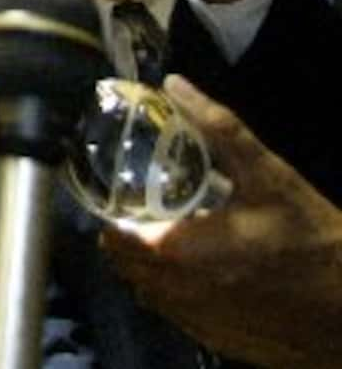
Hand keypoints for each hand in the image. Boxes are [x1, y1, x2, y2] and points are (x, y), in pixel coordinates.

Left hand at [102, 75, 341, 368]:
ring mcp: (189, 319)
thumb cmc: (310, 238)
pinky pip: (171, 310)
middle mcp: (171, 291)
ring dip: (148, 263)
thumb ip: (219, 128)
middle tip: (150, 209)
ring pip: (144, 287)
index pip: (111, 231)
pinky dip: (172, 289)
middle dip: (128, 234)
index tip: (126, 190)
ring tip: (175, 235)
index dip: (112, 208)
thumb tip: (174, 84)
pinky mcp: (209, 337)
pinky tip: (201, 269)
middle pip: (122, 261)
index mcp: (174, 250)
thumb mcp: (268, 176)